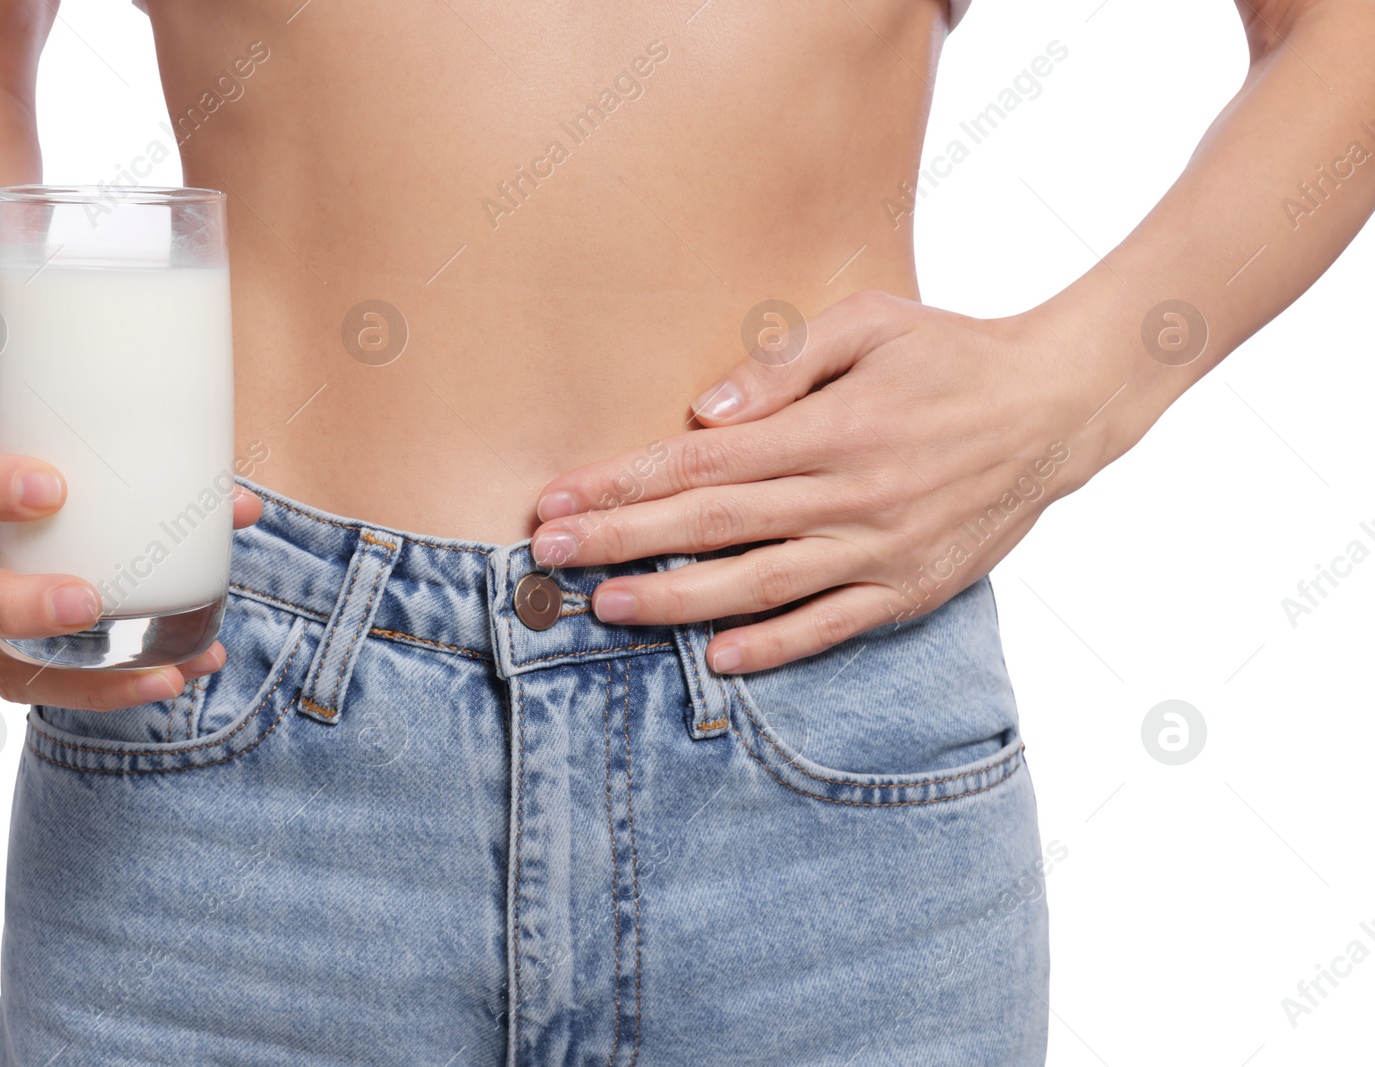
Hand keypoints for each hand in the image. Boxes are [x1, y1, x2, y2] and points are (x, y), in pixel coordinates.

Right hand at [0, 416, 262, 709]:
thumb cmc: (39, 434)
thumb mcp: (68, 422)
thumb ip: (148, 451)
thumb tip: (241, 506)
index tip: (54, 490)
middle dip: (14, 604)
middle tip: (88, 602)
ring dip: (76, 675)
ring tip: (158, 674)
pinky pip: (34, 680)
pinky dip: (103, 687)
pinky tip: (167, 680)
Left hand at [530, 290, 1119, 673]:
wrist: (1058, 407)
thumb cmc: (950, 353)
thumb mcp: (871, 322)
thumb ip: (783, 364)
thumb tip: (704, 412)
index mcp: (832, 428)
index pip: (703, 465)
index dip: (623, 486)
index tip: (560, 499)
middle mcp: (851, 496)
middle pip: (713, 529)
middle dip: (621, 543)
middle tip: (548, 557)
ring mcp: (882, 550)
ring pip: (760, 588)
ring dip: (676, 603)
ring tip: (607, 608)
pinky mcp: (911, 590)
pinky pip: (831, 629)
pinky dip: (773, 648)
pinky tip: (716, 658)